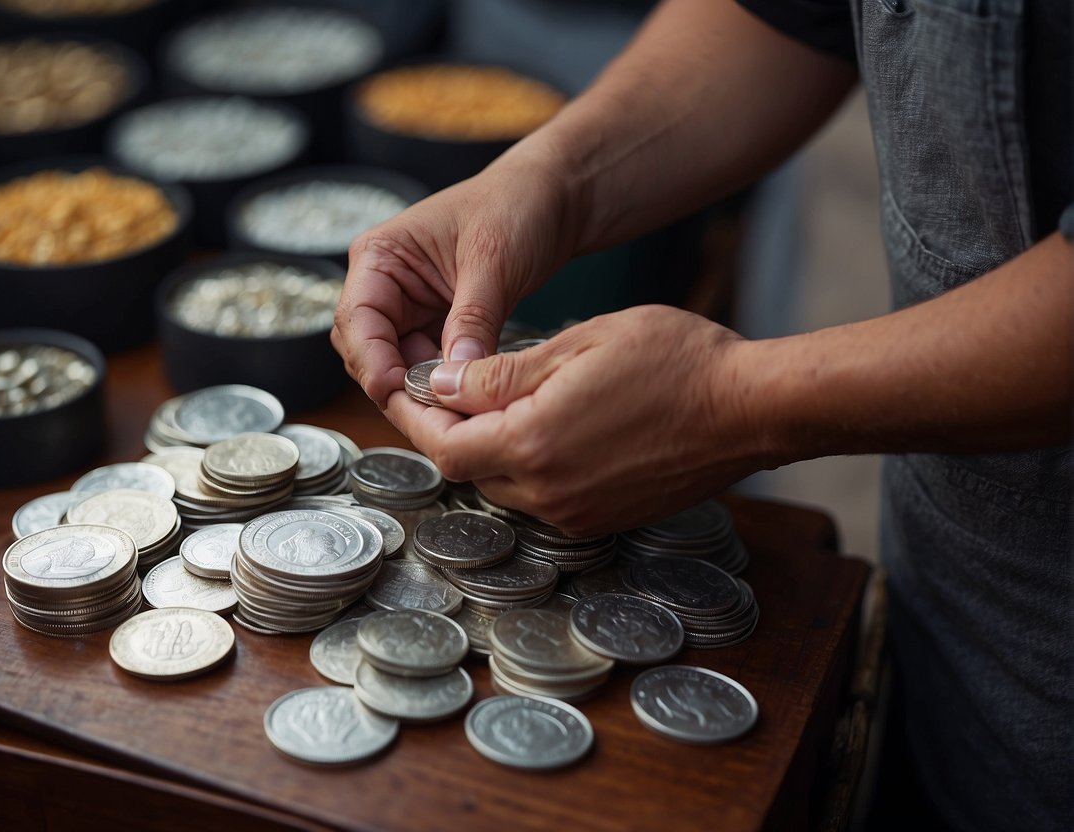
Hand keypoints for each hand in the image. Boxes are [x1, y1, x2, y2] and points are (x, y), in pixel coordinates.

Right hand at [331, 152, 578, 405]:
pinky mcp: (438, 325)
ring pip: (396, 364)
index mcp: (380, 255)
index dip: (371, 360)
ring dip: (418, 386)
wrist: (555, 198)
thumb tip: (455, 375)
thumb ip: (472, 320)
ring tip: (454, 403)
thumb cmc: (517, 206)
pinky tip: (465, 393)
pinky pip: (427, 364)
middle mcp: (386, 284)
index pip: (356, 319)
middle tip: (430, 408)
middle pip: (367, 350)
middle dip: (393, 380)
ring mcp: (410, 308)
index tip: (395, 390)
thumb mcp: (493, 263)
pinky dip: (442, 382)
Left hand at [387, 305, 771, 534]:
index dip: (417, 418)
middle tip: (447, 389)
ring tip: (499, 403)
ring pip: (505, 487)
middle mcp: (549, 492)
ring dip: (490, 449)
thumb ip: (499, 373)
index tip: (407, 392)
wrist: (749, 408)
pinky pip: (542, 499)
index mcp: (534, 443)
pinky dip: (528, 466)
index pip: (445, 445)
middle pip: (470, 470)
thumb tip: (440, 383)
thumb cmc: (673, 361)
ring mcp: (578, 513)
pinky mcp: (604, 519)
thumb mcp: (577, 344)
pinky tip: (546, 428)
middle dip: (451, 431)